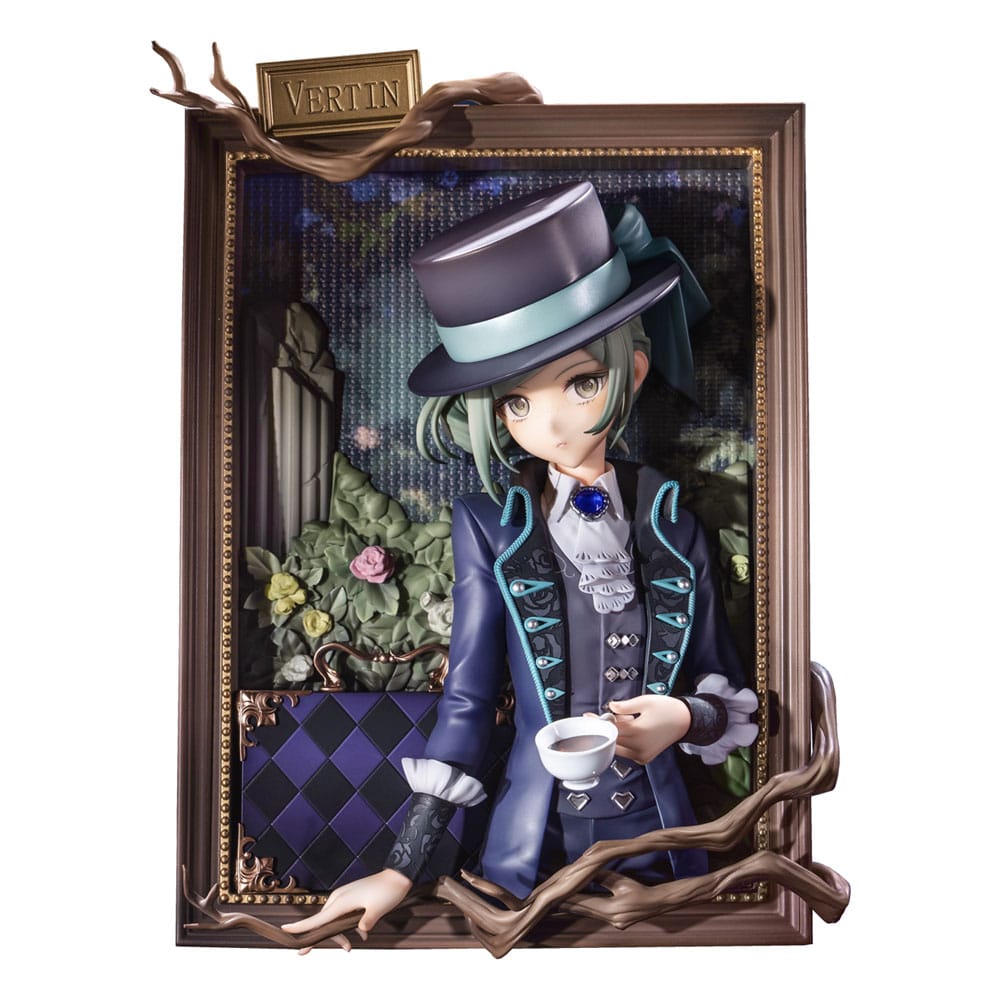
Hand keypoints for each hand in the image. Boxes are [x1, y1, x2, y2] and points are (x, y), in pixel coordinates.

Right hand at [281, 868, 411, 952]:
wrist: (397, 877)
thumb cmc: (387, 891)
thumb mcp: (378, 910)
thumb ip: (366, 922)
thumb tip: (361, 931)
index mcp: (341, 901)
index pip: (317, 919)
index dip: (301, 927)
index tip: (284, 931)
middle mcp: (338, 898)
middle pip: (324, 922)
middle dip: (330, 937)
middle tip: (346, 948)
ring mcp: (344, 896)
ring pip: (333, 919)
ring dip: (341, 932)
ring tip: (352, 944)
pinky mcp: (350, 896)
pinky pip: (341, 914)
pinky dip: (347, 925)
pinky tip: (360, 932)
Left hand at [606, 695, 691, 764]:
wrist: (685, 721)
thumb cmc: (668, 710)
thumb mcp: (645, 701)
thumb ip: (624, 706)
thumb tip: (610, 707)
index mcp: (638, 732)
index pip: (611, 729)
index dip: (600, 722)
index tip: (591, 717)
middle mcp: (639, 747)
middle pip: (612, 740)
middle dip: (607, 728)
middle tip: (608, 716)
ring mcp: (641, 755)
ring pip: (617, 748)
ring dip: (615, 735)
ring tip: (627, 721)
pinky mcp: (644, 758)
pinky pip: (625, 752)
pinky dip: (623, 742)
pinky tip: (632, 729)